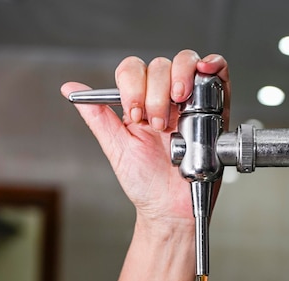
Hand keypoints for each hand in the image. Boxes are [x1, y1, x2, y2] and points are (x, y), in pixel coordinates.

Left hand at [61, 50, 229, 227]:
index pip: (133, 70)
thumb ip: (97, 118)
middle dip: (155, 94)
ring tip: (177, 111)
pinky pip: (218, 76)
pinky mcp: (214, 111)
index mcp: (139, 105)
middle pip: (160, 65)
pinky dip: (214, 67)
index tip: (136, 117)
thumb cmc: (146, 185)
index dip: (133, 86)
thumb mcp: (117, 149)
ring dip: (179, 80)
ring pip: (186, 64)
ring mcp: (189, 103)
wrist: (171, 209)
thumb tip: (70, 90)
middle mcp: (164, 100)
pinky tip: (205, 71)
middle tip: (157, 125)